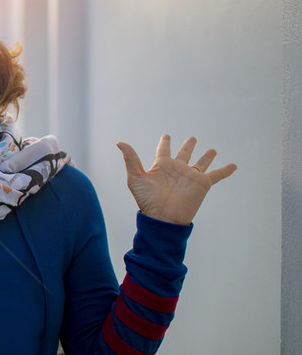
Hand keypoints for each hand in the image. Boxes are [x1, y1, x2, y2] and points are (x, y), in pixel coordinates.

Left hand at [116, 135, 236, 224]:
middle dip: (187, 146)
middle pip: (184, 154)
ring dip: (206, 157)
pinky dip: (225, 170)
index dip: (165, 143)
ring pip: (200, 163)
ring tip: (212, 150)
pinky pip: (216, 175)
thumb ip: (131, 159)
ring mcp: (190, 176)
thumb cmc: (147, 200)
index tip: (167, 136)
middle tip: (192, 138)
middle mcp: (177, 170)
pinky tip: (233, 165)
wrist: (163, 218)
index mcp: (161, 166)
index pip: (164, 150)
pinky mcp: (202, 184)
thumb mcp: (136, 177)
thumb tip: (119, 142)